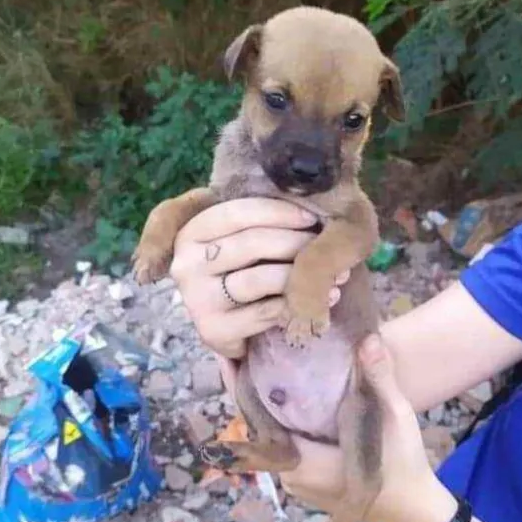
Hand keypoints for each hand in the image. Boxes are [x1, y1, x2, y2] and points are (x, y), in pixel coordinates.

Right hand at [170, 198, 349, 359]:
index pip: (237, 212)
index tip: (312, 218)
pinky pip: (266, 311)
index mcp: (191, 231)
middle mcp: (186, 263)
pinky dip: (299, 304)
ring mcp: (196, 299)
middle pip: (252, 243)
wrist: (234, 325)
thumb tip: (299, 191)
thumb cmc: (244, 269)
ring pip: (261, 278)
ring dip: (303, 276)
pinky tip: (323, 300)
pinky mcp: (213, 330)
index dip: (279, 212)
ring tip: (335, 275)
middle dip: (297, 243)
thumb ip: (251, 214)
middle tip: (325, 247)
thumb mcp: (239, 235)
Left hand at [218, 334, 457, 521]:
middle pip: (257, 425)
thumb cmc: (405, 465)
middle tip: (240, 345)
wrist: (412, 508)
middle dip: (247, 387)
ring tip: (254, 358)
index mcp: (303, 462)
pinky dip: (276, 416)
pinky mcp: (302, 477)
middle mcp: (290, 474)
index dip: (240, 389)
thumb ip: (380, 379)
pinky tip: (279, 387)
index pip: (257, 422)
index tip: (228, 356)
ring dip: (261, 401)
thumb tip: (368, 340)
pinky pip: (279, 442)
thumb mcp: (398, 418)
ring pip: (267, 435)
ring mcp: (294, 479)